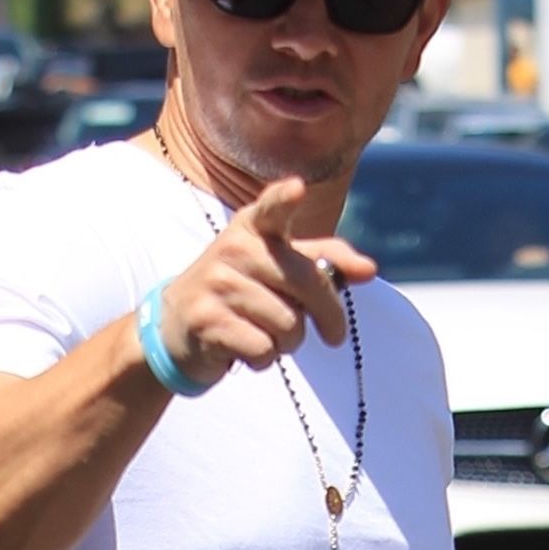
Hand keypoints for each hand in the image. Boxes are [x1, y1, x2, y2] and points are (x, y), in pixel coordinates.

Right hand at [157, 178, 377, 383]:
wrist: (178, 327)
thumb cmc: (244, 293)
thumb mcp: (279, 268)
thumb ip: (325, 262)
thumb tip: (369, 270)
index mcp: (254, 227)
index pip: (272, 209)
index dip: (284, 199)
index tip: (297, 189)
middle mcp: (233, 248)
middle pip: (307, 283)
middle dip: (328, 316)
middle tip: (333, 334)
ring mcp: (216, 283)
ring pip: (288, 325)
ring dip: (289, 343)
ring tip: (269, 335)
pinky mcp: (206, 320)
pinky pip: (264, 350)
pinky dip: (265, 360)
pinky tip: (247, 349)